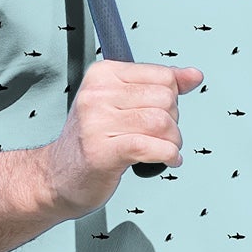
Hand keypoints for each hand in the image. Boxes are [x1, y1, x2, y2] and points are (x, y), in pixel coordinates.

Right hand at [36, 59, 202, 214]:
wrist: (57, 177)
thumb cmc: (92, 142)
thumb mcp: (122, 104)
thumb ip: (159, 87)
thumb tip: (194, 75)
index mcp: (102, 75)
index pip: (163, 76)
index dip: (172, 99)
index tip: (160, 114)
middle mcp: (97, 94)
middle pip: (166, 99)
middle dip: (173, 122)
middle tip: (159, 136)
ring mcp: (96, 123)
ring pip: (162, 123)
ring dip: (172, 142)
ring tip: (164, 150)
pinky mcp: (102, 152)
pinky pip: (152, 147)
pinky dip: (168, 155)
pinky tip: (167, 160)